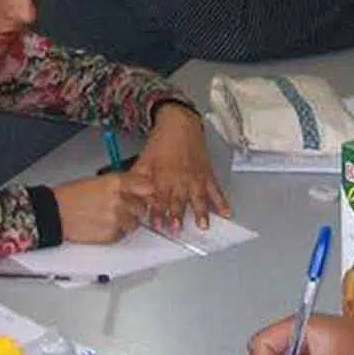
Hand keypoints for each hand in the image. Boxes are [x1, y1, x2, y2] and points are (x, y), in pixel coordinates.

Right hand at [53, 173, 148, 243]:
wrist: (55, 213)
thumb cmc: (71, 196)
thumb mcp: (97, 181)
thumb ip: (119, 185)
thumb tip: (135, 188)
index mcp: (115, 183)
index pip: (146, 186)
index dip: (147, 191)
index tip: (147, 194)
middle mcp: (119, 200)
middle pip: (142, 207)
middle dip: (134, 208)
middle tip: (120, 207)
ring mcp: (116, 219)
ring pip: (134, 223)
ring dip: (126, 221)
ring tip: (108, 217)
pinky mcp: (111, 235)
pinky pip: (123, 234)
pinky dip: (116, 231)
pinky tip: (102, 224)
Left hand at [131, 105, 228, 233]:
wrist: (179, 124)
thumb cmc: (160, 143)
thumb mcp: (143, 160)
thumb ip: (136, 180)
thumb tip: (128, 196)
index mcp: (162, 177)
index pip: (159, 198)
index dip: (157, 212)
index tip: (157, 225)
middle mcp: (180, 179)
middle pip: (178, 200)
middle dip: (177, 216)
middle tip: (176, 230)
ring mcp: (195, 178)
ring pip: (198, 198)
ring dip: (200, 212)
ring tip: (202, 225)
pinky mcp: (207, 175)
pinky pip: (216, 190)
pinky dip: (222, 202)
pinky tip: (225, 213)